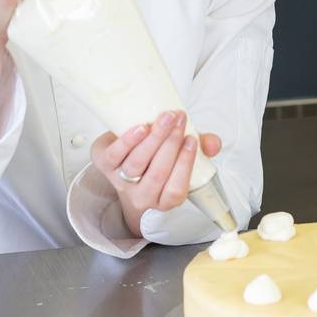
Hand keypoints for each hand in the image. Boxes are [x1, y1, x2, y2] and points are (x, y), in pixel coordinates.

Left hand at [92, 111, 222, 236]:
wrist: (123, 156)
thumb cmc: (158, 157)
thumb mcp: (182, 154)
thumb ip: (203, 147)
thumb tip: (213, 143)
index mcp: (163, 199)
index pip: (176, 190)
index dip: (185, 165)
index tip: (192, 139)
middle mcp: (141, 196)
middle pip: (157, 174)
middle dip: (171, 144)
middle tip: (180, 119)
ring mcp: (120, 181)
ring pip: (137, 165)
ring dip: (154, 138)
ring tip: (166, 118)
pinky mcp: (103, 164)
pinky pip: (114, 156)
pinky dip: (128, 141)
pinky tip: (141, 127)